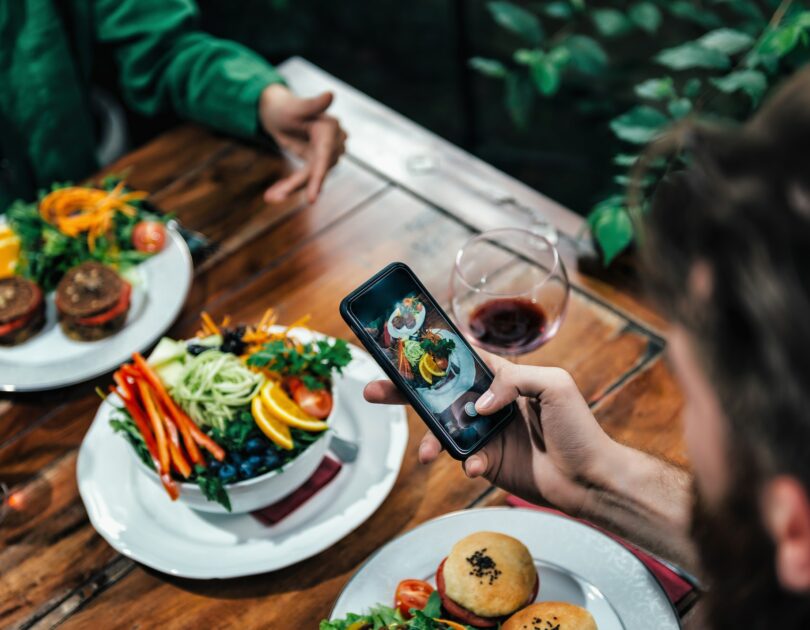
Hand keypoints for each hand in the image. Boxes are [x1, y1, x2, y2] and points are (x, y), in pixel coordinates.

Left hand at [259, 84, 346, 203]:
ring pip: (310, 177)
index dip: (319, 178)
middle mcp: (333, 142)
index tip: (312, 199)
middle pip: (316, 171)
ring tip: (270, 197)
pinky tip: (274, 194)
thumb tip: (330, 94)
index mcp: (330, 128)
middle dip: (296, 185)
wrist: (278, 112)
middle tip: (272, 197)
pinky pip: (306, 178)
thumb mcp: (295, 107)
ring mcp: (326, 153)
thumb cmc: (285, 107)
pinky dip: (291, 186)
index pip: (325, 157)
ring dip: (291, 188)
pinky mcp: (317, 162)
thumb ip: (313, 104)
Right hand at [363, 352, 619, 514]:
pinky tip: (476, 466)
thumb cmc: (579, 427)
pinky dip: (465, 462)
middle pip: (439, 392)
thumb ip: (514, 380)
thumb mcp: (555, 385)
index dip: (434, 350)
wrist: (590, 479)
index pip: (462, 357)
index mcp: (504, 377)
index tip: (402, 344)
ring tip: (426, 454)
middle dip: (404, 390)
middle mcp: (489, 402)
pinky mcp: (486, 461)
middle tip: (373, 389)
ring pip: (443, 429)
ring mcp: (485, 432)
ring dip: (429, 438)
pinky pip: (463, 459)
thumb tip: (478, 405)